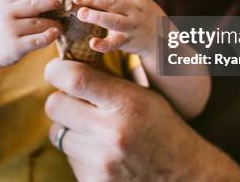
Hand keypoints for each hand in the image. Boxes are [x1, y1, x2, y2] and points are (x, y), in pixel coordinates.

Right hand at [0, 0, 62, 67]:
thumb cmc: (1, 26)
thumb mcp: (6, 9)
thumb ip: (23, 1)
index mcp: (5, 2)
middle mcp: (5, 14)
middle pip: (36, 6)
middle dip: (54, 5)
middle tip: (68, 8)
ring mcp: (9, 30)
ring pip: (39, 24)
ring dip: (54, 24)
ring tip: (62, 26)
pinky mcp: (14, 47)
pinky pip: (37, 40)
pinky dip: (49, 36)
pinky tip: (55, 33)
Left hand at [44, 59, 239, 181]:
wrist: (184, 175)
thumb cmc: (162, 129)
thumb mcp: (142, 97)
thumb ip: (106, 83)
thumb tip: (66, 68)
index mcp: (127, 103)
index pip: (74, 79)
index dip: (57, 70)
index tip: (56, 70)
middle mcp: (111, 132)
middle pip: (55, 105)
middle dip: (61, 100)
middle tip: (74, 101)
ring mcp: (101, 161)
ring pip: (58, 133)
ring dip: (70, 128)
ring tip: (96, 131)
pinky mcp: (93, 181)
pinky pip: (69, 157)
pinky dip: (79, 152)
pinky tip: (101, 152)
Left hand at [72, 0, 164, 56]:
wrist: (164, 39)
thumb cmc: (142, 16)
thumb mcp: (136, 0)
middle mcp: (134, 10)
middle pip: (113, 2)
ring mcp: (131, 26)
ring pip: (114, 20)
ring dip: (97, 16)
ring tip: (81, 13)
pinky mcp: (128, 42)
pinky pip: (115, 44)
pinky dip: (104, 44)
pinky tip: (93, 43)